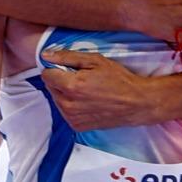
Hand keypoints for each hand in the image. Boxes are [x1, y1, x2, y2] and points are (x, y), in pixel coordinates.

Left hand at [41, 49, 159, 130]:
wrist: (136, 103)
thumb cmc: (118, 79)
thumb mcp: (96, 61)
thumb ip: (68, 56)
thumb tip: (46, 55)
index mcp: (71, 86)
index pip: (47, 74)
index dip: (56, 68)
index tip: (69, 68)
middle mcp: (67, 104)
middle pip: (50, 88)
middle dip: (61, 81)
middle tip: (81, 78)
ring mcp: (71, 117)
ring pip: (57, 100)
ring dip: (65, 94)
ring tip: (86, 90)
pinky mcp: (76, 126)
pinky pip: (65, 112)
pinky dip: (72, 106)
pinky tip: (87, 102)